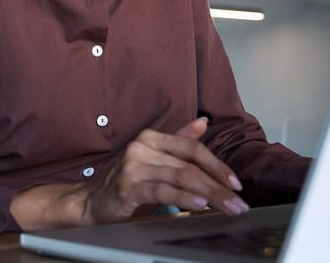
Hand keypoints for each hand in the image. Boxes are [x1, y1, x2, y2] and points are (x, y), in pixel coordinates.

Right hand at [78, 118, 248, 223]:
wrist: (91, 201)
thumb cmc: (127, 181)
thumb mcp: (154, 159)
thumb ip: (179, 141)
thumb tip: (203, 122)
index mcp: (151, 138)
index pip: (193, 148)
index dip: (217, 165)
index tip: (236, 183)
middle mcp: (142, 147)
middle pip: (190, 164)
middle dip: (218, 185)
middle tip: (238, 202)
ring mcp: (134, 166)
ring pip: (181, 177)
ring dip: (209, 194)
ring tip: (227, 206)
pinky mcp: (128, 187)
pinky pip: (163, 191)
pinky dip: (184, 198)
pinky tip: (199, 205)